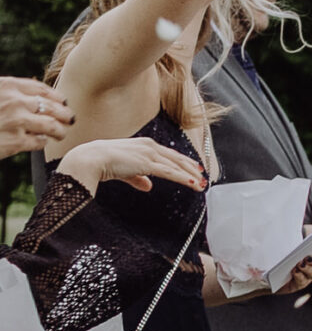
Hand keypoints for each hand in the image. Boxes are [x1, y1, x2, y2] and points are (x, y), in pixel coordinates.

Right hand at [0, 79, 72, 159]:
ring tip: (61, 134)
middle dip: (65, 114)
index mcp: (8, 86)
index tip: (63, 102)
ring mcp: (16, 122)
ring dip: (60, 130)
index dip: (56, 96)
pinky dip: (42, 142)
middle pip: (51, 107)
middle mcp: (15, 102)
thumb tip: (32, 97)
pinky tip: (41, 142)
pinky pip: (39, 142)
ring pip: (51, 125)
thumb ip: (10, 94)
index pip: (41, 89)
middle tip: (70, 119)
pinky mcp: (15, 142)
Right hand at [57, 135, 204, 194]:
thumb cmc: (101, 163)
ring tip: (202, 183)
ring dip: (191, 175)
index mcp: (143, 145)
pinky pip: (171, 172)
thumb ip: (137, 178)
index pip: (168, 154)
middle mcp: (149, 146)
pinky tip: (194, 184)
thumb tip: (148, 186)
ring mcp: (149, 153)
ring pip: (176, 165)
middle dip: (191, 167)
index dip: (182, 161)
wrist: (90, 159)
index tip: (193, 167)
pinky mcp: (147, 163)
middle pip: (176, 158)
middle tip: (203, 175)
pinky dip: (184, 178)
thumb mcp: (124, 171)